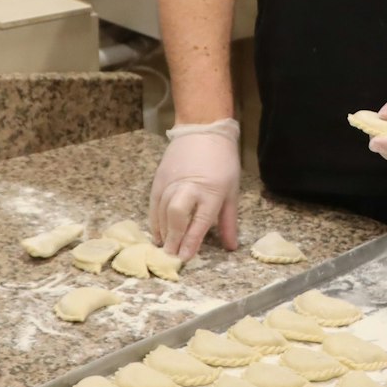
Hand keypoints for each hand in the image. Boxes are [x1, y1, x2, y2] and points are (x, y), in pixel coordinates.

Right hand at [149, 122, 240, 260]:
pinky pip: (154, 203)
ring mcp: (171, 182)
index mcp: (210, 191)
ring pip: (162, 211)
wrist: (203, 129)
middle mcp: (188, 187)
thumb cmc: (222, 161)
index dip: (191, 241)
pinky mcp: (159, 178)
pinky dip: (154, 219)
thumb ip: (228, 221)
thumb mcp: (232, 191)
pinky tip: (157, 232)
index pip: (199, 221)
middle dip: (173, 237)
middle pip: (176, 216)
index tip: (185, 257)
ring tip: (163, 247)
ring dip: (162, 231)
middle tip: (170, 254)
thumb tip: (231, 247)